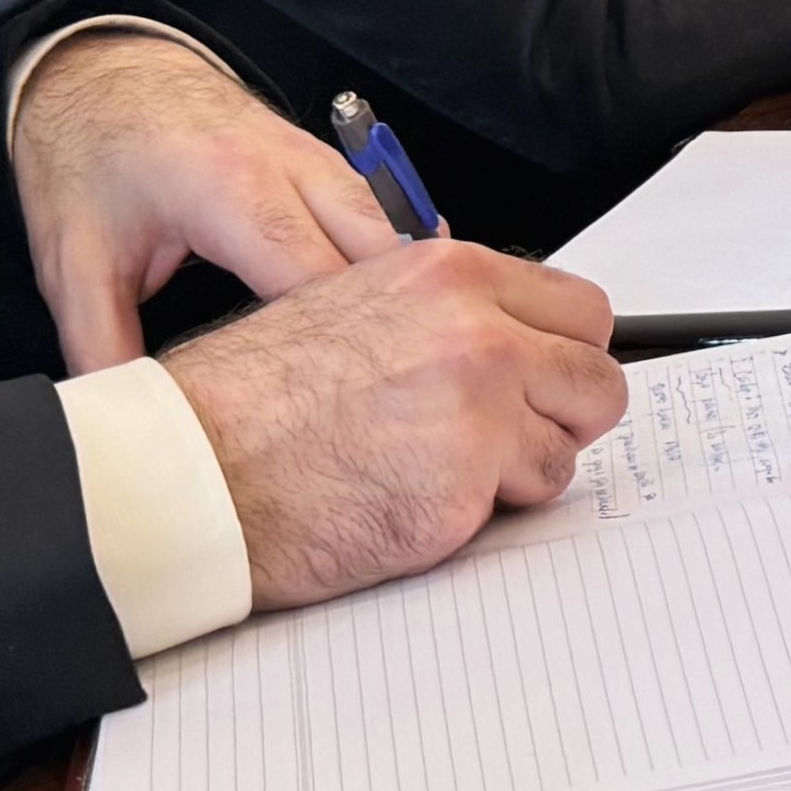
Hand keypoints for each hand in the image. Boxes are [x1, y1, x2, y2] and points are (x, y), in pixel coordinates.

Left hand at [12, 30, 403, 372]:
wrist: (98, 75)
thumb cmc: (86, 162)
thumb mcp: (74, 265)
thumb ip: (101, 348)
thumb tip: (125, 427)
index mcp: (230, 191)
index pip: (314, 279)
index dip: (333, 345)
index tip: (335, 405)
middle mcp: (289, 166)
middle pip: (378, 252)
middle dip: (389, 322)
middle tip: (386, 395)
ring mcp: (315, 156)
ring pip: (393, 227)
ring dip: (403, 288)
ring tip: (403, 361)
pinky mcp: (323, 158)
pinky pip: (382, 210)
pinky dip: (396, 257)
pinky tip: (400, 306)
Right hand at [160, 243, 627, 609]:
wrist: (193, 469)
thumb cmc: (249, 399)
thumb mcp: (355, 305)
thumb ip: (445, 312)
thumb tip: (513, 332)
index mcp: (451, 276)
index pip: (580, 308)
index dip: (563, 352)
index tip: (546, 377)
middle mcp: (476, 335)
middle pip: (598, 378)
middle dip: (563, 412)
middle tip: (511, 434)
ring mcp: (477, 413)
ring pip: (567, 447)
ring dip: (522, 467)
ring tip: (442, 469)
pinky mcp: (463, 489)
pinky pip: (520, 505)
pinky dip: (482, 513)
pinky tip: (415, 499)